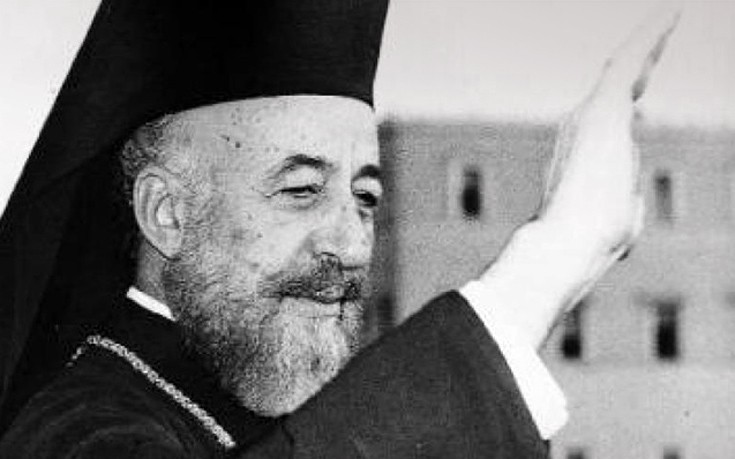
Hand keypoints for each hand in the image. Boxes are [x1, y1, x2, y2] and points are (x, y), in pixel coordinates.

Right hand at [539, 5, 679, 257]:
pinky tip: (668, 14)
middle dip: (643, 55)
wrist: (569, 244)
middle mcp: (584, 124)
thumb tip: (631, 193)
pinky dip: (649, 37)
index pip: (617, 109)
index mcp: (590, 148)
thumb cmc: (594, 242)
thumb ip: (625, 197)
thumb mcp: (621, 216)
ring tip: (668, 14)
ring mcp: (590, 114)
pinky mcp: (602, 108)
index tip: (647, 70)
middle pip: (621, 82)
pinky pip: (629, 62)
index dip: (634, 88)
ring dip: (648, 39)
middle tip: (662, 26)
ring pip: (625, 66)